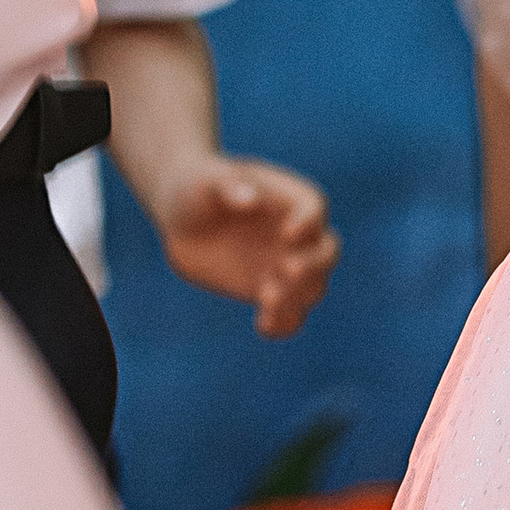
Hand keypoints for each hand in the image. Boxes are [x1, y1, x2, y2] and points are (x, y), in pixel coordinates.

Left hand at [156, 156, 338, 336]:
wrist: (182, 220)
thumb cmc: (197, 188)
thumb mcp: (205, 183)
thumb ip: (228, 187)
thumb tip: (250, 198)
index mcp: (288, 197)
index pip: (314, 208)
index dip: (308, 222)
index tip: (287, 234)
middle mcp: (296, 234)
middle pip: (327, 251)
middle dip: (314, 264)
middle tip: (285, 271)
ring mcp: (285, 264)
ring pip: (313, 287)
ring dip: (297, 297)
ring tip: (265, 300)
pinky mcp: (270, 290)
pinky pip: (290, 314)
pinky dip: (285, 323)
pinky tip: (263, 326)